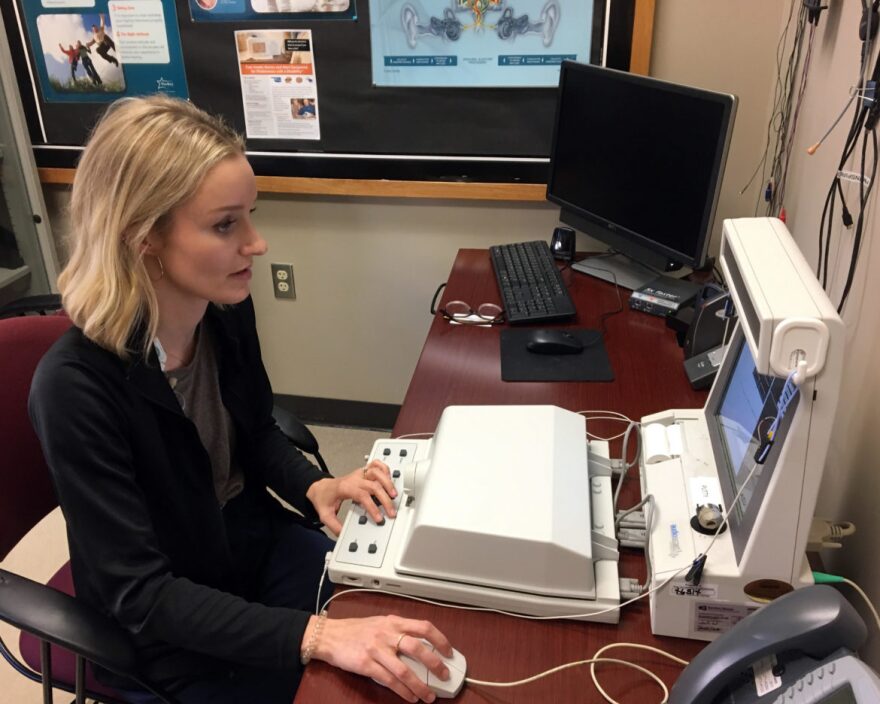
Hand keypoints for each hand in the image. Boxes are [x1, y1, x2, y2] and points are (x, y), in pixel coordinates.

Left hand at [306, 460, 395, 534]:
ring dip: (387, 482)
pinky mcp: (363, 472)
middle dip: (385, 499)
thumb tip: (343, 534)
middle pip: (374, 485)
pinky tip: (389, 478)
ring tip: (394, 494)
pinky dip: (384, 468)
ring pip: (377, 471)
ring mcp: (359, 474)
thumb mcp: (325, 515)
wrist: (320, 487)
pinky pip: (376, 464)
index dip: (372, 506)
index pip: (362, 495)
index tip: (378, 517)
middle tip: (391, 511)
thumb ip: (334, 526)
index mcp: (345, 488)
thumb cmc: (324, 498)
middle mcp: (354, 479)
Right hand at [309, 614, 452, 702]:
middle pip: (418, 648)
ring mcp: (377, 649)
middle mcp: (387, 634)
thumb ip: (399, 631)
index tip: (449, 652)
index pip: (424, 627)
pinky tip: (410, 697)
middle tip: (444, 676)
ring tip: (428, 696)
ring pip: (405, 670)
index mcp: (394, 622)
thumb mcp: (381, 623)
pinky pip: (389, 681)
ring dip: (420, 686)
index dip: (440, 639)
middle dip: (435, 665)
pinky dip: (402, 691)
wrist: (330, 636)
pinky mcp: (366, 665)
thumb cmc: (356, 630)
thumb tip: (422, 645)